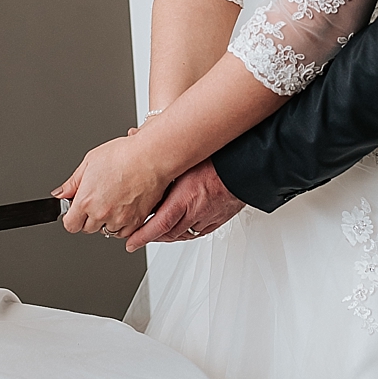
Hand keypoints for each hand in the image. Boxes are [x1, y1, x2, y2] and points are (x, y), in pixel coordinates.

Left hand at [56, 133, 170, 239]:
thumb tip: (61, 193)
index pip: (70, 225)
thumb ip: (72, 183)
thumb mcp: (89, 162)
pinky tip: (123, 209)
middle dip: (88, 218)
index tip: (74, 211)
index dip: (71, 218)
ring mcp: (121, 220)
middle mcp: (102, 213)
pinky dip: (122, 225)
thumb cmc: (123, 155)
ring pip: (107, 232)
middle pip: (87, 229)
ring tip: (111, 202)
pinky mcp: (137, 222)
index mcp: (86, 200)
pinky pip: (125, 234)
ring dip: (106, 222)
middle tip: (96, 201)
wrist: (151, 157)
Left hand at [124, 159, 243, 250]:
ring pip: (184, 235)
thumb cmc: (218, 158)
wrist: (247, 166)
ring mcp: (209, 217)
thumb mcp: (183, 156)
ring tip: (155, 233)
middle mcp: (197, 212)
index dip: (142, 236)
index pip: (159, 225)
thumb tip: (135, 136)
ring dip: (167, 236)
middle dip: (151, 237)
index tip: (130, 242)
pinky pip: (199, 232)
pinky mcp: (219, 219)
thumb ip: (157, 151)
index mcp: (185, 198)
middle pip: (169, 233)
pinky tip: (179, 230)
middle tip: (137, 237)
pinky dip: (185, 234)